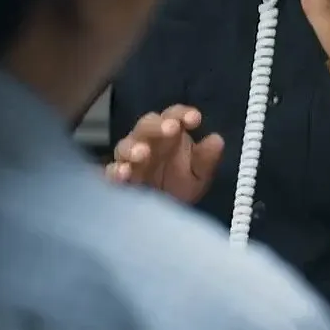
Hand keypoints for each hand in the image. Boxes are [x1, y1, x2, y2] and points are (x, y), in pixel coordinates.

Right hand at [106, 104, 223, 203]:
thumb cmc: (181, 186)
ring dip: (134, 147)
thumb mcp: (199, 174)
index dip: (182, 113)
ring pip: (126, 145)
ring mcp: (130, 159)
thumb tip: (217, 140)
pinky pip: (112, 171)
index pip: (173, 116)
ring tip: (143, 153)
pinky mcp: (118, 179)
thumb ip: (206, 158)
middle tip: (170, 128)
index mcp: (169, 134)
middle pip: (146, 124)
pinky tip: (124, 173)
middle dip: (157, 125)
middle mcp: (147, 141)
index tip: (195, 119)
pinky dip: (116, 171)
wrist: (164, 216)